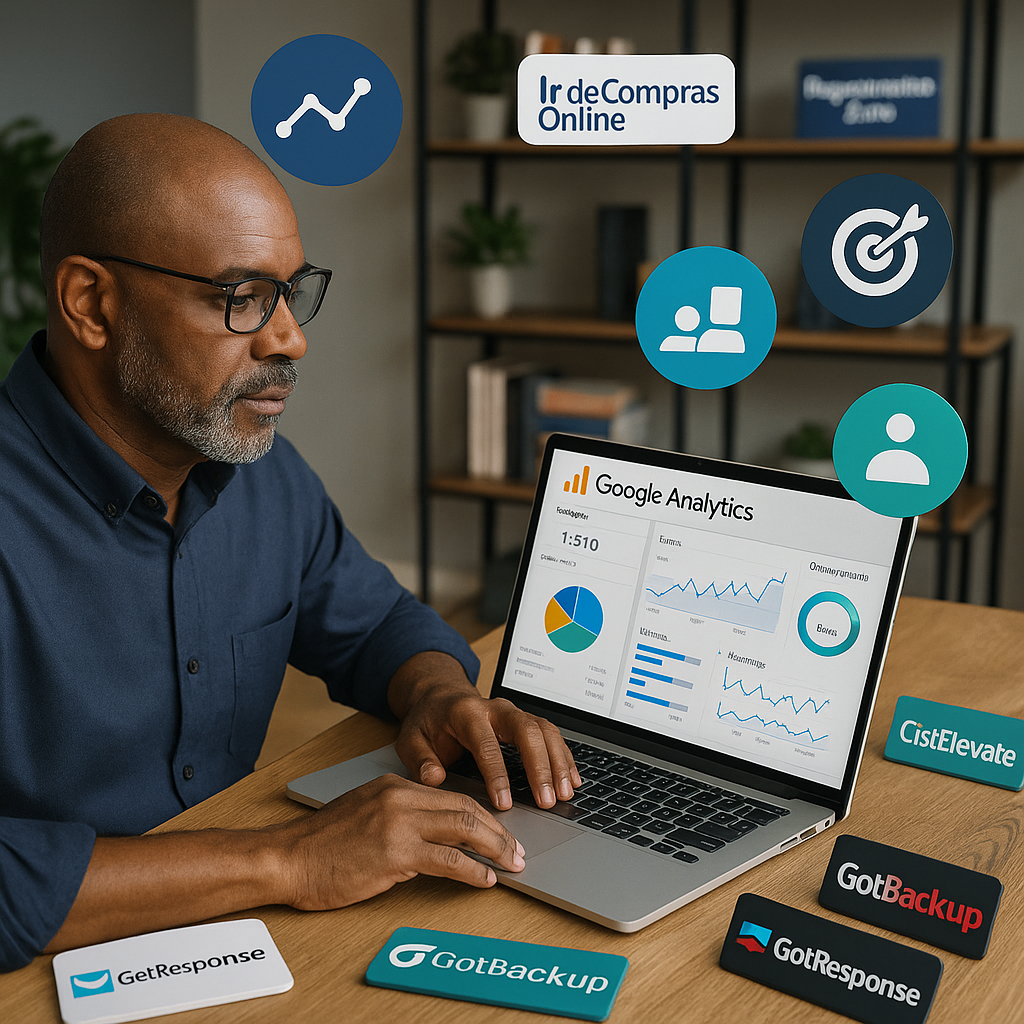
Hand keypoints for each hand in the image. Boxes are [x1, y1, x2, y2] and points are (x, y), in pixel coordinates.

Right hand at [276, 773, 525, 910]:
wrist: (287, 858)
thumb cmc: (320, 843)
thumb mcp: (365, 812)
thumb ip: (399, 815)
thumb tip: (435, 834)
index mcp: (395, 785)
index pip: (453, 794)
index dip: (483, 814)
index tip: (500, 831)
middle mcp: (400, 798)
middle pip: (466, 807)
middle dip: (498, 829)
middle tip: (517, 849)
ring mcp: (399, 824)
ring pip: (464, 828)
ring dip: (495, 847)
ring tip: (512, 863)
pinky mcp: (395, 854)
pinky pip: (448, 860)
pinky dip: (474, 870)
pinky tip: (486, 879)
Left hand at [390, 652, 580, 810]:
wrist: (439, 697)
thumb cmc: (427, 721)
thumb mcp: (410, 739)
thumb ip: (420, 760)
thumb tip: (434, 779)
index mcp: (466, 712)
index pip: (486, 743)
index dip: (497, 774)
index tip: (504, 803)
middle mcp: (495, 708)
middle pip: (526, 730)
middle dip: (539, 767)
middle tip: (546, 800)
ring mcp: (514, 712)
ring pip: (544, 731)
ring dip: (557, 762)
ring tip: (564, 794)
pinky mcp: (525, 721)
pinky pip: (550, 735)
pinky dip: (564, 757)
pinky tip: (572, 780)